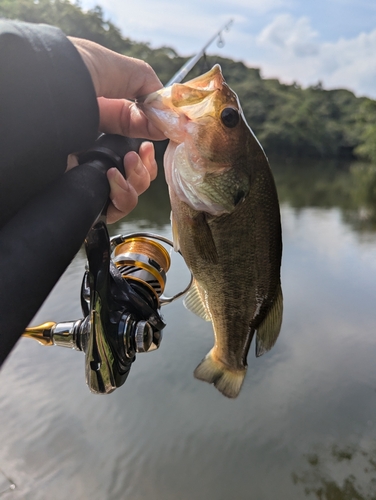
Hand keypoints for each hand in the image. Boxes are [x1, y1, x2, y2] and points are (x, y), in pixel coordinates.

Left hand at [68, 37, 164, 222]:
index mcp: (107, 127)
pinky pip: (117, 208)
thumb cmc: (77, 75)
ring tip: (126, 164)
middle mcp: (99, 153)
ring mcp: (93, 175)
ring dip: (138, 179)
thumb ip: (148, 91)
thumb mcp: (120, 71)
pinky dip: (123, 196)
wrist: (46, 95)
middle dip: (146, 167)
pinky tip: (112, 178)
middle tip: (140, 154)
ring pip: (133, 193)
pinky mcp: (87, 194)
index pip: (137, 149)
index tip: (154, 141)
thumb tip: (166, 122)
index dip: (150, 150)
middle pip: (139, 174)